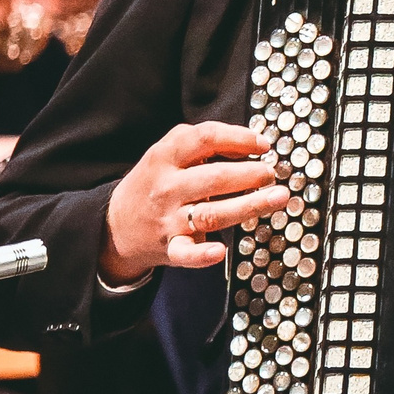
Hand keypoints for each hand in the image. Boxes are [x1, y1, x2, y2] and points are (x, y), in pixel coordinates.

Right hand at [101, 122, 286, 282]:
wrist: (116, 225)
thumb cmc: (155, 183)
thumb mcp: (165, 152)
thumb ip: (201, 142)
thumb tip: (249, 143)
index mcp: (165, 157)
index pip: (204, 139)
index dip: (238, 138)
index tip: (263, 145)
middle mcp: (167, 187)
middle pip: (214, 178)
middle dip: (250, 174)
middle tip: (272, 173)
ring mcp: (169, 219)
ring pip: (212, 213)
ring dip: (248, 205)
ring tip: (278, 197)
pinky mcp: (170, 247)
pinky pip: (186, 253)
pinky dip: (202, 254)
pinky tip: (220, 250)